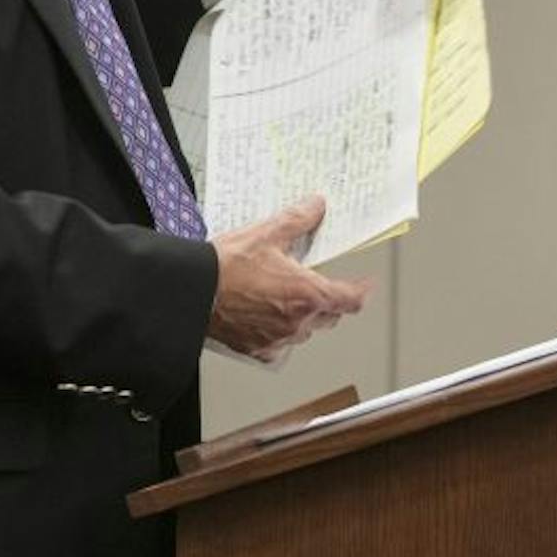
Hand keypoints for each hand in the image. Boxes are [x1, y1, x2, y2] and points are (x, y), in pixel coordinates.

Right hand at [208, 196, 368, 361]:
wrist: (191, 292)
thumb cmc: (224, 267)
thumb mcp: (264, 234)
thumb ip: (296, 220)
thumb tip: (316, 206)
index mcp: (308, 294)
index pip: (352, 299)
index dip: (361, 291)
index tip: (364, 285)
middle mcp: (299, 322)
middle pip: (330, 315)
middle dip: (327, 300)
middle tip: (312, 283)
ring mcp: (280, 338)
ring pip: (305, 330)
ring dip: (302, 316)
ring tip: (282, 297)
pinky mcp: (258, 349)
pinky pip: (279, 344)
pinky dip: (277, 332)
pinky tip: (263, 317)